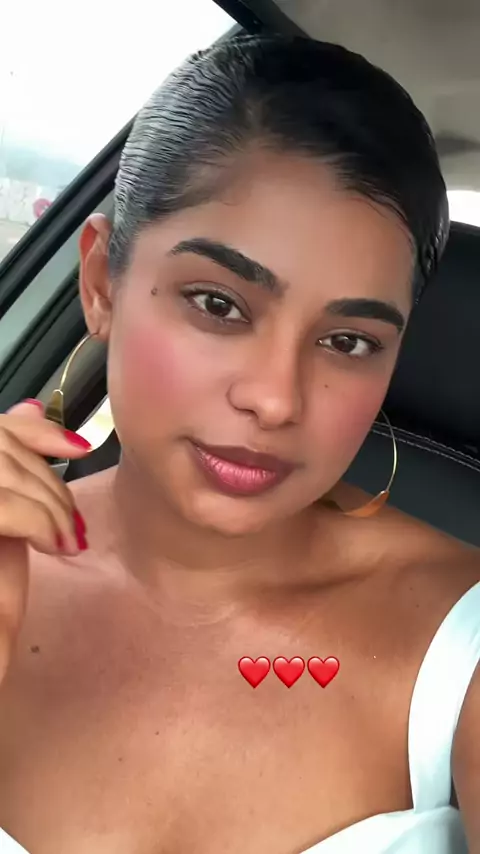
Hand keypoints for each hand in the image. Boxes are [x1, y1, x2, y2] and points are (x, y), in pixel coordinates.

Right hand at [0, 400, 91, 683]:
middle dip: (48, 479)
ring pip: (1, 472)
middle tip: (72, 519)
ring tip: (67, 538)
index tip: (76, 446)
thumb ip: (11, 472)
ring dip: (48, 503)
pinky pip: (3, 508)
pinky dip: (38, 521)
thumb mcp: (3, 521)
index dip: (33, 429)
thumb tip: (29, 407)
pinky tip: (56, 543)